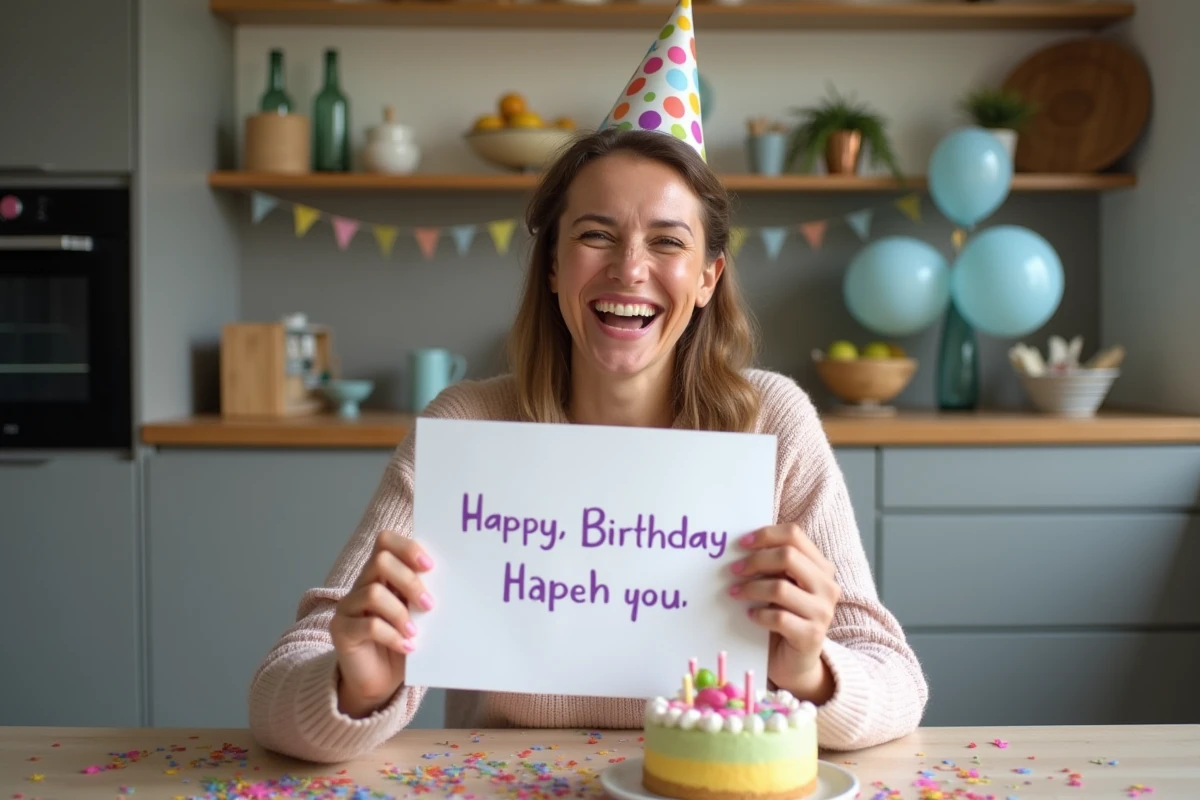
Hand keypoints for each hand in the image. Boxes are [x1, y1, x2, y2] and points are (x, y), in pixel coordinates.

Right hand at [330, 529, 433, 717]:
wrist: (379, 682)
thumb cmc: (403, 642)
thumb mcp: (417, 615)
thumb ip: (424, 596)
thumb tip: (452, 581)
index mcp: (380, 574)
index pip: (385, 541)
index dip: (407, 548)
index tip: (430, 566)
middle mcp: (361, 584)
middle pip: (380, 561)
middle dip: (409, 581)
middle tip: (429, 605)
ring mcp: (347, 607)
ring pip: (373, 593)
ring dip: (401, 612)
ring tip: (415, 632)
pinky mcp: (340, 631)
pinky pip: (367, 625)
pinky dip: (392, 635)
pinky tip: (406, 647)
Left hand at [728, 524, 839, 701]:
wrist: (796, 662)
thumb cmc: (785, 617)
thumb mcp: (782, 586)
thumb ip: (772, 566)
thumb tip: (739, 547)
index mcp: (821, 567)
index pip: (795, 535)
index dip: (765, 535)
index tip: (741, 543)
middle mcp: (827, 586)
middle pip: (788, 556)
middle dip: (755, 560)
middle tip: (733, 570)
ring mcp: (822, 612)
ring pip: (781, 587)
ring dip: (751, 588)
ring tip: (735, 593)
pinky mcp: (812, 636)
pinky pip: (779, 618)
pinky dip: (758, 614)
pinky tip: (750, 616)